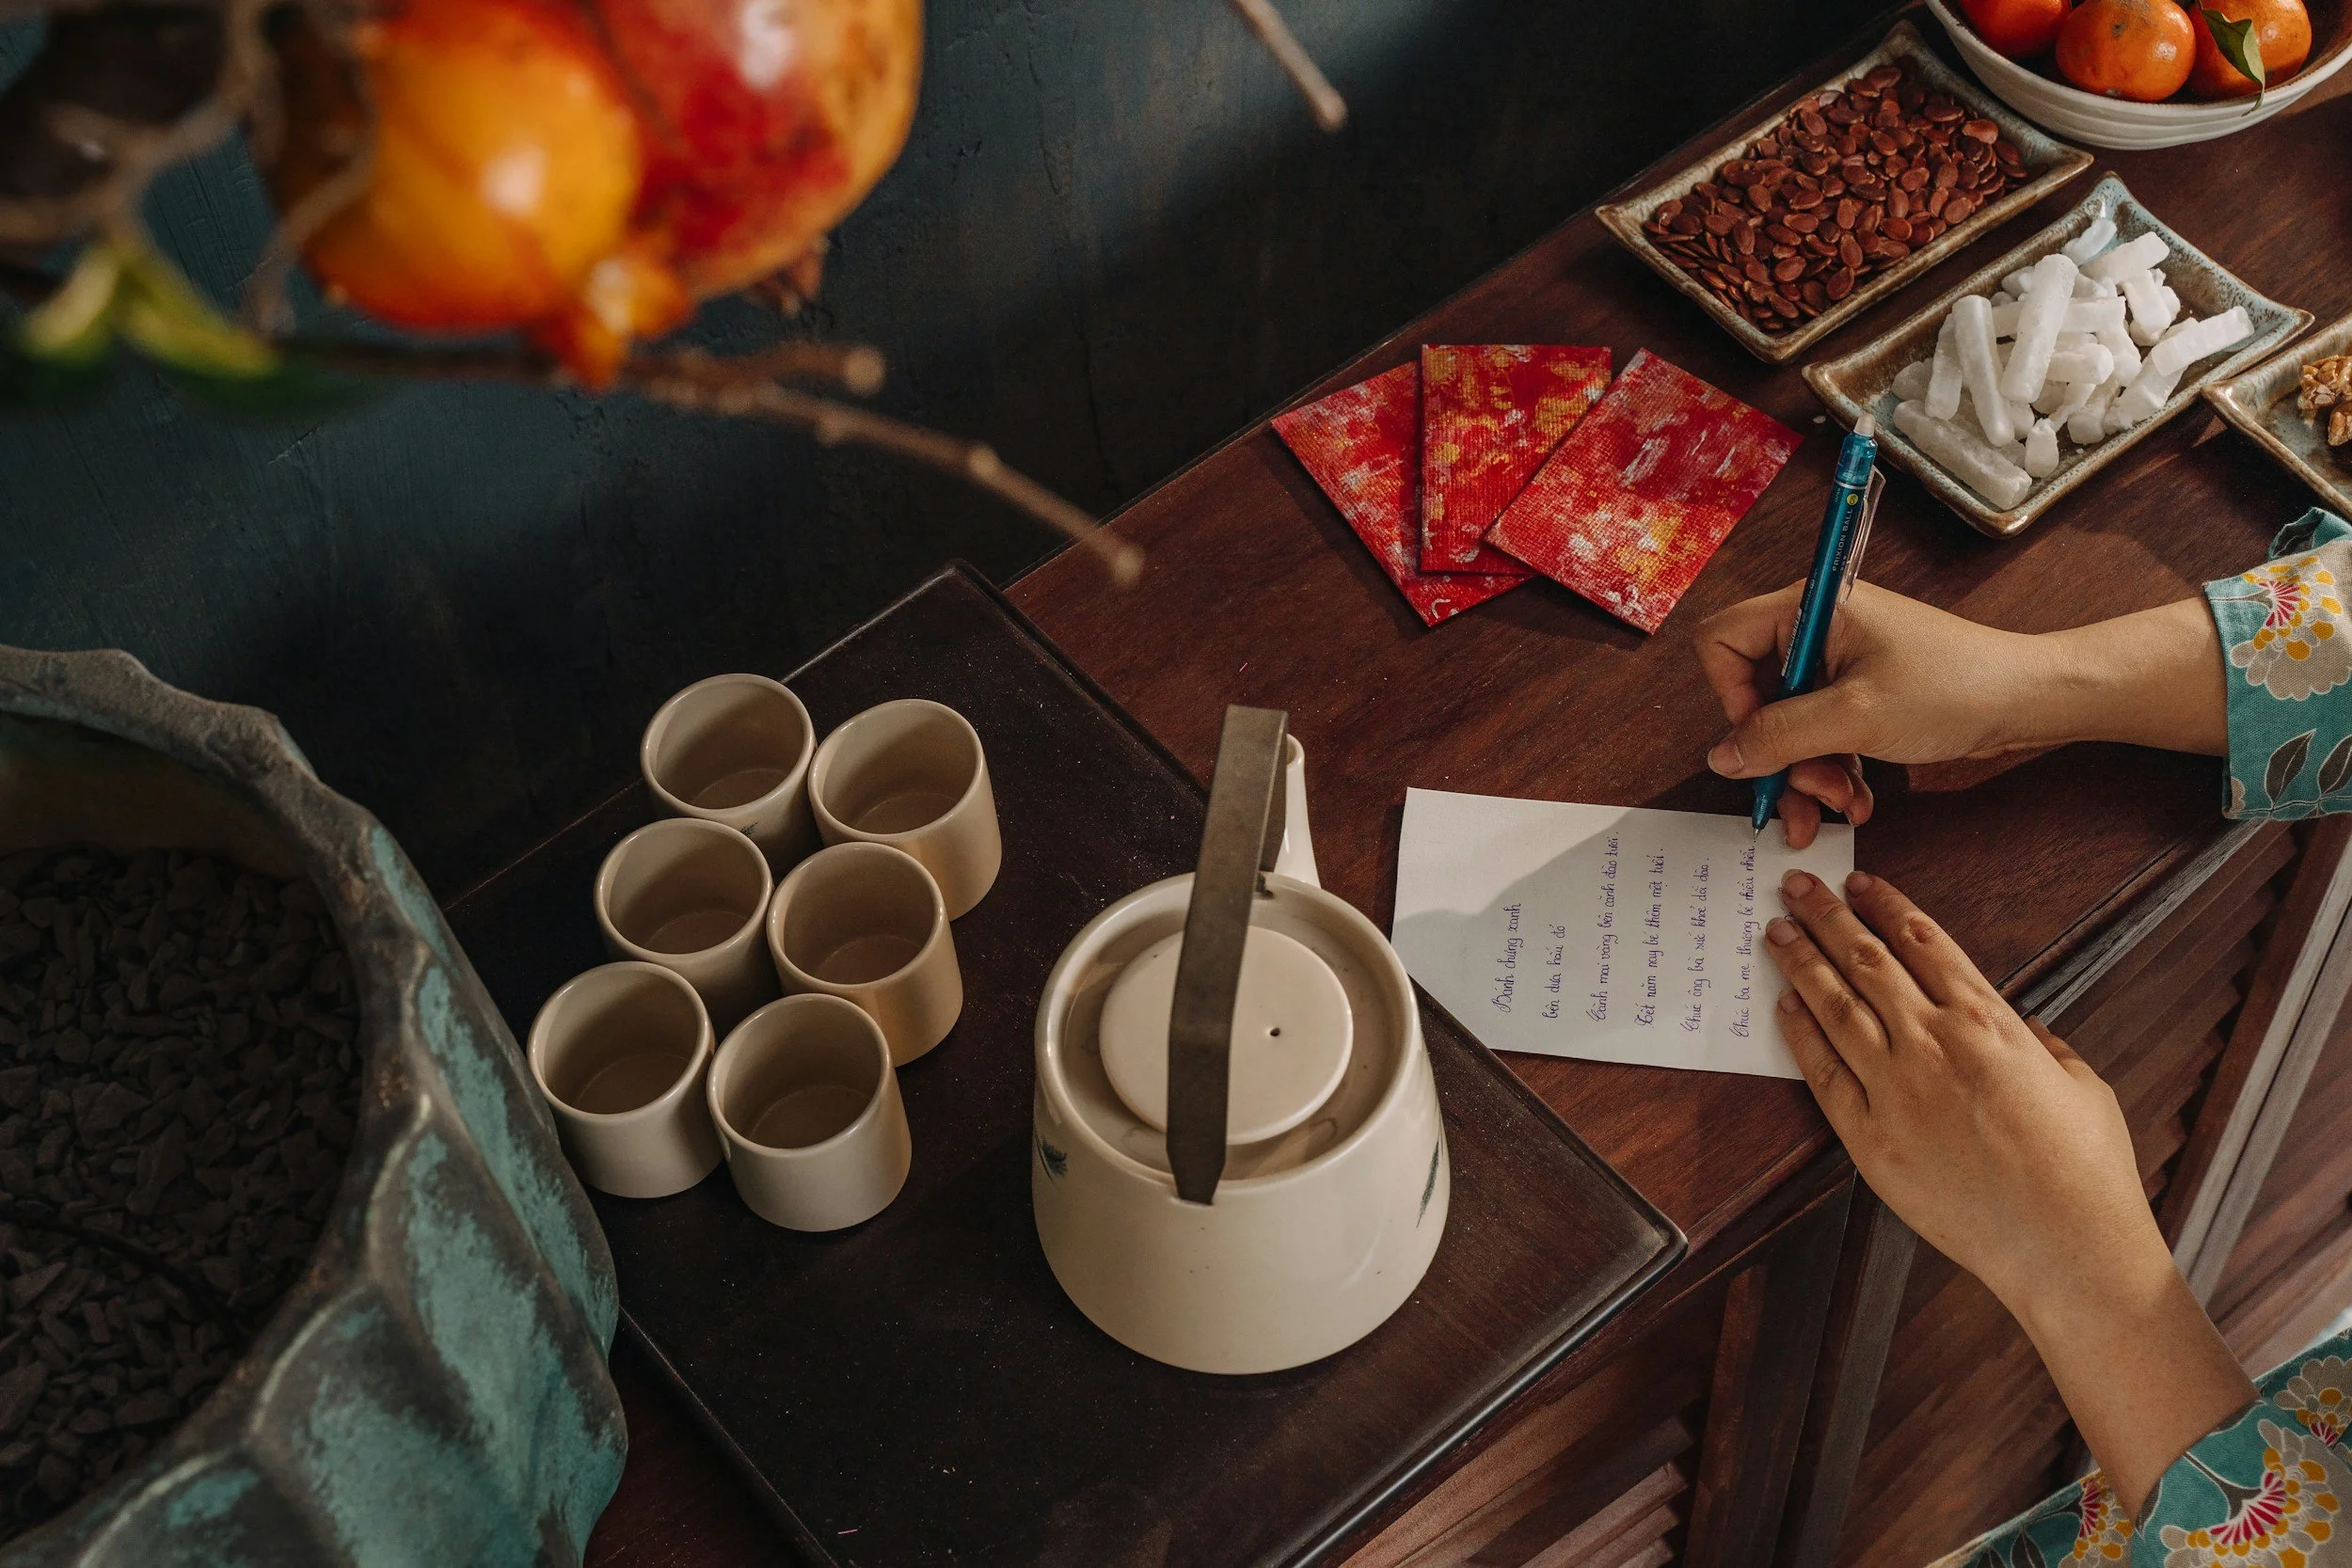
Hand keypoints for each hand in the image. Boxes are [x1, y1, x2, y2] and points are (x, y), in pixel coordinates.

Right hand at [1696, 582, 2045, 845]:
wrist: (2029, 701)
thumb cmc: (1955, 688)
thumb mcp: (1856, 717)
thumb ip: (1779, 736)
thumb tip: (1722, 757)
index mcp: (1811, 608)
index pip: (1724, 641)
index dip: (1731, 696)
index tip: (1762, 740)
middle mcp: (1818, 630)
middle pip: (1755, 696)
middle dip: (1781, 754)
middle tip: (1809, 793)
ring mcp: (1840, 664)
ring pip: (1788, 726)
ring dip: (1809, 774)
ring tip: (1843, 804)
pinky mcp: (1860, 694)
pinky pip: (1820, 735)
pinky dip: (1832, 770)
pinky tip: (1858, 799)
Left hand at [1766, 867, 2251, 1512]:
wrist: (2067, 1249)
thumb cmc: (2087, 1171)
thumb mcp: (2081, 1084)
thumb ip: (2043, 1045)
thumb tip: (2025, 1027)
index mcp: (1991, 1023)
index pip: (1924, 942)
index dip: (1885, 906)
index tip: (1859, 882)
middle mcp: (1936, 1045)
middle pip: (1867, 962)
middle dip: (1827, 917)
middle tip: (1795, 885)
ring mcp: (1898, 1091)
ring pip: (1836, 1007)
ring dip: (1802, 963)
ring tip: (1776, 932)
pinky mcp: (1870, 1139)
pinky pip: (1823, 1073)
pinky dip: (1800, 1033)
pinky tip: (1784, 1004)